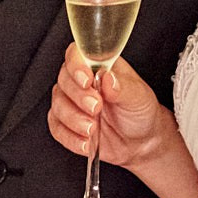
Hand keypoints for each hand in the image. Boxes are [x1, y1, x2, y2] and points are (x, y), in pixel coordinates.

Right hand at [47, 45, 169, 168]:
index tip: (87, 81)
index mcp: (98, 67)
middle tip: (96, 107)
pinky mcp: (66, 125)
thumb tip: (108, 78)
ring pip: (57, 105)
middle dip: (78, 97)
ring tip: (93, 128)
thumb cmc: (140, 112)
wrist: (141, 142)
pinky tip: (86, 142)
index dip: (76, 66)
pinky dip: (70, 137)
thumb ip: (123, 87)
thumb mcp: (139, 96)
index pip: (76, 55)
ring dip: (73, 119)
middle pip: (64, 80)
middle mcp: (81, 82)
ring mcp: (72, 103)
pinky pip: (57, 128)